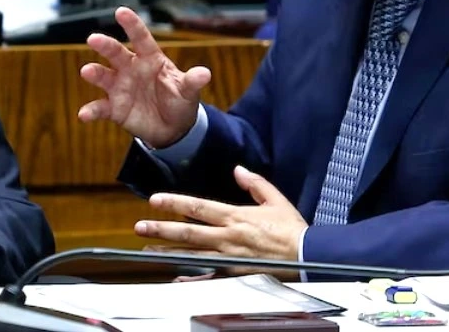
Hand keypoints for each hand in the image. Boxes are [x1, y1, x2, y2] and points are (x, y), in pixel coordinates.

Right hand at [77, 7, 211, 147]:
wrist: (173, 127)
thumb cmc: (179, 100)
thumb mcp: (187, 91)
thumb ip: (192, 81)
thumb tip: (205, 74)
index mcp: (150, 59)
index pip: (141, 38)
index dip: (132, 25)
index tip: (121, 11)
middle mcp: (131, 69)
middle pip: (116, 53)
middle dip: (105, 45)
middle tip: (93, 39)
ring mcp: (120, 87)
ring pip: (104, 76)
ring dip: (94, 73)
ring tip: (87, 72)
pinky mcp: (114, 108)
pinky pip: (100, 107)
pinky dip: (91, 110)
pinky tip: (84, 114)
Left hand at [134, 166, 308, 263]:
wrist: (309, 257)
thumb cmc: (292, 230)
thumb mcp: (275, 199)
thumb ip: (254, 183)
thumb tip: (238, 170)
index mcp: (235, 217)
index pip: (197, 207)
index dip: (174, 203)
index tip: (155, 200)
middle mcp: (228, 238)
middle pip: (188, 233)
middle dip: (161, 229)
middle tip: (140, 227)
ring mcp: (229, 258)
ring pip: (192, 255)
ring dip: (168, 252)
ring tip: (149, 249)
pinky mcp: (235, 275)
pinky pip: (208, 278)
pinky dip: (191, 278)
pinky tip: (176, 277)